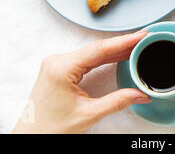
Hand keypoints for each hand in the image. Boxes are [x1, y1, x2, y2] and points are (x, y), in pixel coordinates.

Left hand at [12, 30, 150, 133]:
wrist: (30, 138)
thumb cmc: (50, 129)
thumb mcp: (88, 115)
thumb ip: (117, 102)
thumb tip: (141, 94)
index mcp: (62, 68)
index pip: (99, 50)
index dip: (123, 42)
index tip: (140, 36)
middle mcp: (57, 61)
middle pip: (97, 48)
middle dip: (122, 44)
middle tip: (143, 39)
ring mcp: (57, 64)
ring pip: (92, 52)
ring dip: (114, 50)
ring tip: (136, 45)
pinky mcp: (60, 70)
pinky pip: (86, 59)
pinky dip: (104, 57)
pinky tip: (118, 55)